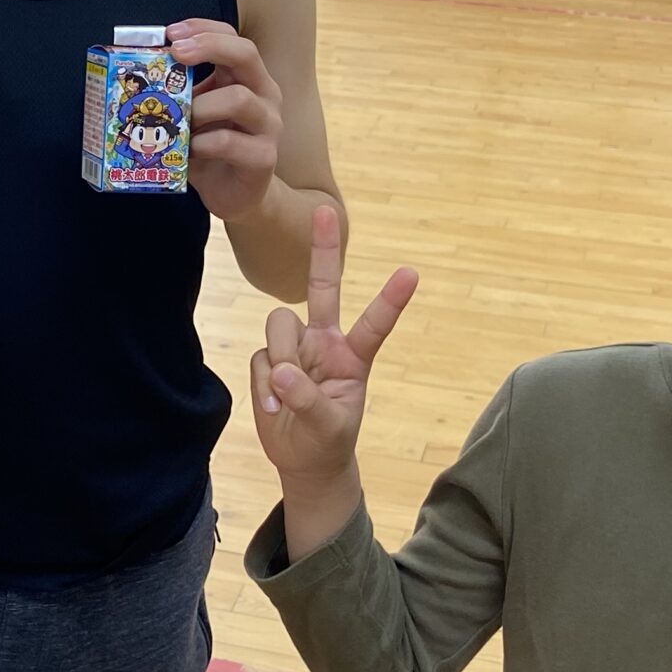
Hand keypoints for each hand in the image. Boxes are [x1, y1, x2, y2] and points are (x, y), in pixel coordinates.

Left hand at [168, 19, 282, 222]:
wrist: (236, 195)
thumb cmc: (212, 148)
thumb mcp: (196, 112)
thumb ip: (181, 91)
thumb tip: (136, 71)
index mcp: (248, 77)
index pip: (233, 37)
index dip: (203, 29)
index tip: (170, 32)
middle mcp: (265, 95)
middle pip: (246, 54)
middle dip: (208, 47)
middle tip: (175, 52)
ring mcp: (269, 125)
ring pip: (238, 99)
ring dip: (199, 106)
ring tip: (178, 120)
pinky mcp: (264, 158)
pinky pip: (228, 142)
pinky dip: (201, 144)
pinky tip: (187, 150)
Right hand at [249, 205, 416, 491]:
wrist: (303, 459)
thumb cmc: (328, 439)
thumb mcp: (329, 425)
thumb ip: (308, 399)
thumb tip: (280, 372)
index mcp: (353, 355)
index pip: (374, 323)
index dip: (390, 300)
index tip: (411, 273)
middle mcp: (324, 341)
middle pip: (322, 287)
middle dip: (323, 250)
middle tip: (327, 211)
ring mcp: (295, 348)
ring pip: (279, 325)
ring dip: (279, 359)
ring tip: (284, 398)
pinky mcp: (268, 360)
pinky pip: (259, 357)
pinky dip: (263, 385)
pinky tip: (274, 406)